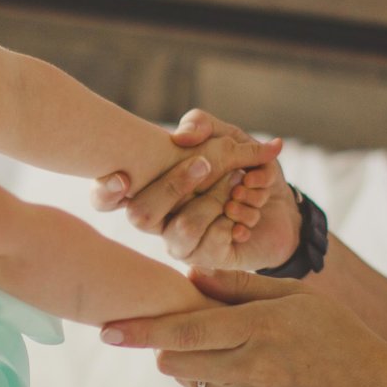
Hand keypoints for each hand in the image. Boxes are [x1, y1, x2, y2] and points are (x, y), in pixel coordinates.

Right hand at [91, 110, 301, 271]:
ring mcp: (179, 243)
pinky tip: (248, 214)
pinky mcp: (206, 260)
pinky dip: (235, 220)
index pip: (104, 198)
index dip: (104, 192)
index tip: (121, 177)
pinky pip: (210, 245)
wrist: (282, 204)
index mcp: (149, 188)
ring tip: (238, 186)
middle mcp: (158, 219)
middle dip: (175, 184)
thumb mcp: (227, 136)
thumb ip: (202, 126)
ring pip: (181, 229)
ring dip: (214, 201)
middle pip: (141, 214)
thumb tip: (184, 135)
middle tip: (205, 163)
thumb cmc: (243, 169)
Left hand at [101, 268, 386, 386]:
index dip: (141, 332)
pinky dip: (213, 382)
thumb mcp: (293, 296)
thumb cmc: (333, 331)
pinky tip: (244, 370)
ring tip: (222, 347)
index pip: (184, 332)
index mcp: (258, 329)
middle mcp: (249, 368)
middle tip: (173, 331)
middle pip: (174, 362)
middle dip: (162, 347)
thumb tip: (190, 276)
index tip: (107, 330)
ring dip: (189, 364)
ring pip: (190, 381)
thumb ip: (238, 287)